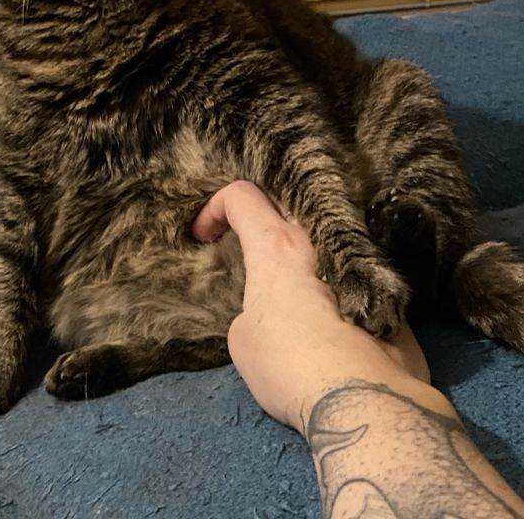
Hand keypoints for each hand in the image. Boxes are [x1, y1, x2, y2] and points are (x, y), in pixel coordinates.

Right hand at [192, 180, 430, 433]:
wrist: (368, 403)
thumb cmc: (291, 365)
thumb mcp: (244, 339)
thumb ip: (255, 309)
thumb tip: (282, 315)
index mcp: (278, 246)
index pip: (241, 197)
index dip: (216, 209)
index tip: (206, 236)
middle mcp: (323, 241)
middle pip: (290, 208)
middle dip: (267, 222)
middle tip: (255, 252)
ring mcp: (365, 266)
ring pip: (328, 242)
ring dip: (308, 257)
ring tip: (297, 288)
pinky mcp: (393, 298)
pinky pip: (358, 277)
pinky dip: (339, 290)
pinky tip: (336, 323)